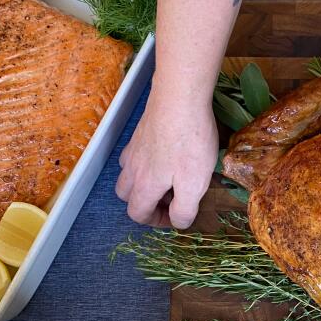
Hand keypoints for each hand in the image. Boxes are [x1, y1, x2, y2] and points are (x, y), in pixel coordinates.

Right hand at [115, 95, 217, 227]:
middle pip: (127, 196)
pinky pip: (133, 155)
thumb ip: (184, 209)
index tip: (176, 217)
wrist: (180, 98)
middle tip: (171, 199)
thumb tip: (178, 222)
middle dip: (146, 204)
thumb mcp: (194, 184)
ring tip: (168, 178)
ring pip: (127, 175)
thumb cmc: (189, 143)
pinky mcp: (140, 132)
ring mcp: (133, 148)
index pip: (138, 214)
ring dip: (143, 184)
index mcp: (145, 186)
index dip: (156, 222)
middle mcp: (132, 168)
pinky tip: (164, 156)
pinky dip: (144, 163)